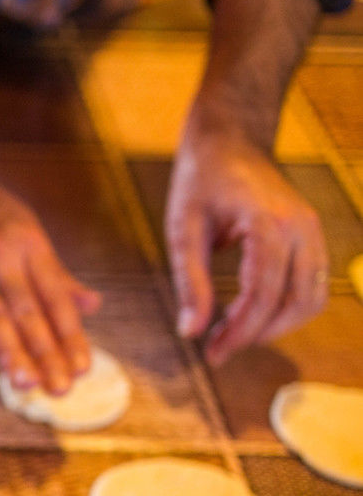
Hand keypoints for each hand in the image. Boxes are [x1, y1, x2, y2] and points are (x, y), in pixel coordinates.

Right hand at [0, 167, 100, 393]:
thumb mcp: (24, 229)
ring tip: (26, 384)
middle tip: (60, 389)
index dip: (70, 335)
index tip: (82, 368)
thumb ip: (55, 272)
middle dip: (46, 352)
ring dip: (9, 352)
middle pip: (27, 312)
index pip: (55, 298)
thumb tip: (93, 305)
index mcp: (29, 245)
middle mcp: (1, 255)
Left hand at [168, 131, 327, 363]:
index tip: (212, 354)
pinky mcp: (312, 235)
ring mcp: (313, 230)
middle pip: (295, 302)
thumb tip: (191, 332)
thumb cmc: (200, 181)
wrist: (228, 141)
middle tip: (220, 350)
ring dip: (278, 325)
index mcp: (269, 224)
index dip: (239, 332)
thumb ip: (188, 282)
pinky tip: (252, 315)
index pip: (262, 295)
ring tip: (235, 335)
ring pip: (313, 298)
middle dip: (259, 334)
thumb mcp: (182, 230)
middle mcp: (302, 228)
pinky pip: (313, 284)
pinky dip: (288, 307)